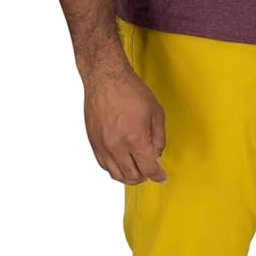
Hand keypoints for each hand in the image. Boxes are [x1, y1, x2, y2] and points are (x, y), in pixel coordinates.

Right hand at [83, 61, 167, 182]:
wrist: (106, 79)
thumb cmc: (130, 90)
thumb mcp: (156, 112)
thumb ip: (159, 138)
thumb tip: (157, 154)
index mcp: (135, 139)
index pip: (149, 168)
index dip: (158, 176)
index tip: (162, 177)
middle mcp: (117, 146)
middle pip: (132, 176)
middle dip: (144, 177)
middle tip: (150, 172)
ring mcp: (103, 145)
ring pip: (116, 174)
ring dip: (129, 176)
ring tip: (137, 171)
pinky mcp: (93, 142)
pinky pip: (104, 165)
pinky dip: (114, 168)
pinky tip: (121, 163)